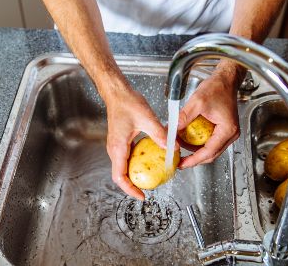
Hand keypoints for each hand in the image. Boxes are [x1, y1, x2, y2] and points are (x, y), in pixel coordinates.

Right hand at [103, 85, 170, 200]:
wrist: (117, 92)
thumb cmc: (126, 102)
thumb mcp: (147, 119)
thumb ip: (160, 134)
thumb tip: (173, 147)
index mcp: (118, 147)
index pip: (120, 177)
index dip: (130, 189)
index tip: (142, 196)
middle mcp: (115, 149)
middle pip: (121, 175)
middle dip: (134, 185)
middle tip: (149, 189)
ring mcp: (116, 146)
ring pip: (124, 167)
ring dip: (135, 175)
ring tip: (150, 177)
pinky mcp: (120, 141)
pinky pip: (127, 158)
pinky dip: (136, 164)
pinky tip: (149, 160)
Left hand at [177, 62, 242, 168]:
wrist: (225, 79)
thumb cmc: (217, 88)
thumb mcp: (197, 103)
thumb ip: (184, 118)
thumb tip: (171, 131)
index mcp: (227, 130)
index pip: (209, 152)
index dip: (194, 160)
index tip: (182, 163)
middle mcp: (230, 134)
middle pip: (211, 154)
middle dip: (194, 158)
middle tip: (179, 160)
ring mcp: (228, 132)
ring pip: (210, 149)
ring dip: (196, 150)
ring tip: (181, 148)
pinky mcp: (223, 128)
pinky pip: (211, 141)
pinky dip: (199, 142)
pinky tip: (188, 139)